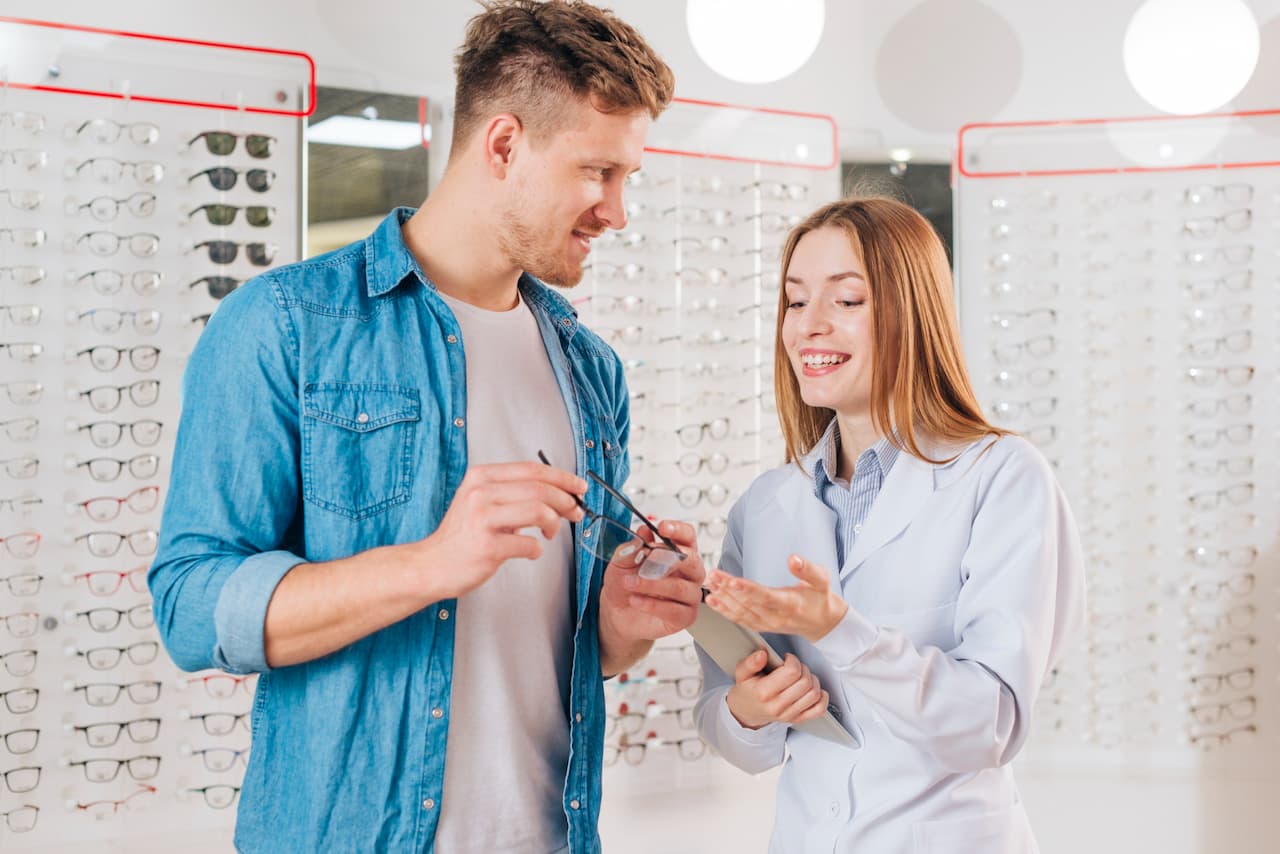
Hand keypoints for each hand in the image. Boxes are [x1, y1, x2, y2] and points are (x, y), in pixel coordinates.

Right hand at [418, 461, 585, 599]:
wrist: (432, 565)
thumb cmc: (463, 536)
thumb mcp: (481, 501)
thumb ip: (513, 492)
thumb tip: (558, 493)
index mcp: (482, 477)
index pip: (532, 469)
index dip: (562, 477)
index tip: (579, 487)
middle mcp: (481, 493)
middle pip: (539, 488)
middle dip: (566, 500)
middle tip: (576, 512)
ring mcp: (482, 519)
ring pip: (539, 511)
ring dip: (555, 523)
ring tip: (551, 533)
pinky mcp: (487, 547)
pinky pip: (529, 544)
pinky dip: (537, 549)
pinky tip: (530, 551)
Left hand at [599, 519, 705, 642]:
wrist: (617, 612)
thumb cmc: (624, 584)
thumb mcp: (621, 562)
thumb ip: (633, 547)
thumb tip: (644, 531)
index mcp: (677, 553)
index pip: (688, 536)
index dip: (678, 530)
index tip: (662, 528)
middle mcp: (688, 573)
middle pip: (693, 561)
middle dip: (670, 559)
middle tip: (649, 557)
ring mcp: (689, 596)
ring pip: (680, 587)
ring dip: (653, 584)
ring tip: (630, 583)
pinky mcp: (684, 617)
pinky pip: (675, 610)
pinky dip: (653, 605)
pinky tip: (636, 600)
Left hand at [705, 554, 847, 643]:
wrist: (822, 623)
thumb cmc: (820, 598)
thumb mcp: (821, 580)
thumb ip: (807, 569)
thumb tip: (793, 559)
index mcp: (791, 604)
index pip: (766, 596)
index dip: (748, 590)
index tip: (732, 581)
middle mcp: (777, 617)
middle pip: (748, 604)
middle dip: (728, 590)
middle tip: (713, 576)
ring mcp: (768, 624)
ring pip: (741, 613)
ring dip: (723, 599)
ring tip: (710, 585)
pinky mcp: (762, 626)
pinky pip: (740, 620)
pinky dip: (725, 611)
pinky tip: (713, 601)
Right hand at [725, 650, 828, 729]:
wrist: (747, 711)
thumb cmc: (747, 690)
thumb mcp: (742, 673)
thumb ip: (750, 662)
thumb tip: (762, 654)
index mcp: (764, 692)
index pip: (791, 672)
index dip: (793, 660)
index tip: (787, 658)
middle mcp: (777, 705)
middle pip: (805, 682)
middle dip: (803, 668)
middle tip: (794, 666)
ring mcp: (789, 714)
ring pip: (814, 694)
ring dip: (812, 680)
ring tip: (802, 676)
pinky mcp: (797, 719)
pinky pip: (819, 710)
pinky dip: (822, 697)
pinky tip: (813, 689)